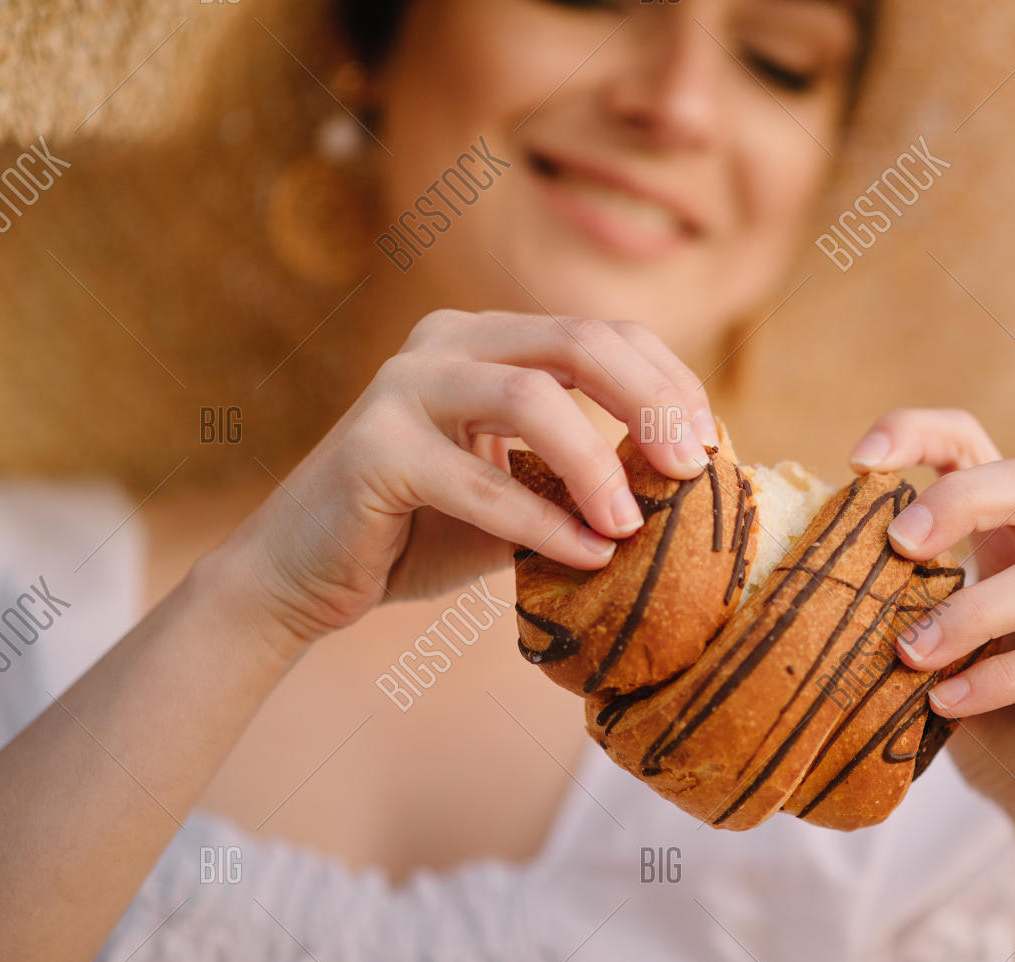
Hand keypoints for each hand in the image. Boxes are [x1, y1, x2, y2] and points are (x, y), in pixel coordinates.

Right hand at [222, 310, 719, 646]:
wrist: (304, 576)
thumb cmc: (423, 532)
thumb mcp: (520, 492)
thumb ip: (582, 476)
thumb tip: (688, 484)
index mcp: (486, 339)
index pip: (601, 333)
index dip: (667, 381)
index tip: (710, 443)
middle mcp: (445, 343)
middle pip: (579, 342)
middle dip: (650, 402)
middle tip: (693, 467)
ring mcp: (403, 387)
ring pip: (533, 397)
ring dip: (597, 466)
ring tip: (632, 526)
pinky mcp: (373, 448)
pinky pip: (481, 481)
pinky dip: (544, 521)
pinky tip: (588, 556)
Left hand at [848, 409, 1014, 862]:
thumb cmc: (995, 730)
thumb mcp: (932, 664)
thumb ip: (897, 615)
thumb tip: (810, 587)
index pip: (976, 449)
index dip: (921, 434)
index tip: (859, 458)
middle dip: (955, 502)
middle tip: (896, 546)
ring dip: (969, 614)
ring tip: (908, 655)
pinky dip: (1003, 677)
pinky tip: (950, 702)